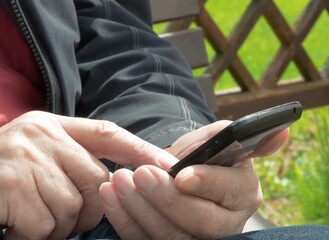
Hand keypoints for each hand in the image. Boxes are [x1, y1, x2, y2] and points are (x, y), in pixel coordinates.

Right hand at [0, 111, 171, 238]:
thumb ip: (73, 162)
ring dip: (56, 225)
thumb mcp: (38, 156)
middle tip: (56, 215)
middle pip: (98, 180)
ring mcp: (24, 155)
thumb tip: (118, 183)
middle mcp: (41, 133)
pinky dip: (35, 234)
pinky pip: (45, 222)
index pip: (108, 133)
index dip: (142, 150)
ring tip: (30, 218)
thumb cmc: (1, 176)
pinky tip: (15, 225)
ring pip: (74, 205)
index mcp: (53, 125)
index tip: (171, 165)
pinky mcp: (8, 182)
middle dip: (88, 209)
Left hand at [99, 120, 288, 238]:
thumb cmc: (201, 156)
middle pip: (202, 224)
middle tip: (140, 175)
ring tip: (119, 182)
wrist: (180, 175)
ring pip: (171, 237)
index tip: (182, 174)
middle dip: (167, 200)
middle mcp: (227, 223)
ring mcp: (198, 239)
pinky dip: (126, 221)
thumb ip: (237, 135)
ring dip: (140, 210)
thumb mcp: (216, 140)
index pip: (230, 193)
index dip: (208, 184)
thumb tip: (282, 131)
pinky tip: (111, 197)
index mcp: (243, 193)